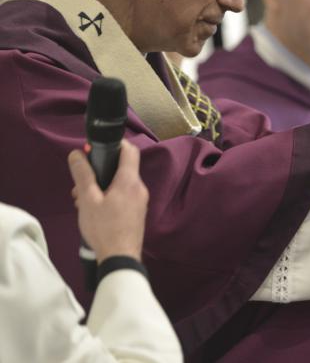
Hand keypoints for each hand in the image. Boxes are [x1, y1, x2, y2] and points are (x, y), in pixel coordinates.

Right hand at [68, 139, 148, 262]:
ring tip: (81, 200)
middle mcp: (139, 188)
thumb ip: (83, 175)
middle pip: (121, 169)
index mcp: (130, 181)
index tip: (98, 148)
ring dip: (100, 187)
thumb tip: (76, 155)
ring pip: (120, 184)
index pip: (129, 150)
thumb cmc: (104, 228)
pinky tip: (92, 210)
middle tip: (80, 182)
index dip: (115, 144)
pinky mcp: (137, 213)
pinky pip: (123, 197)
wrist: (120, 258)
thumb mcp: (88, 200)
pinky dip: (108, 197)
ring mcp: (140, 201)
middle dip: (100, 171)